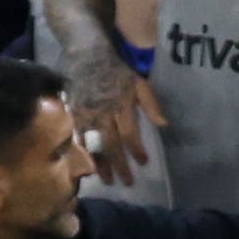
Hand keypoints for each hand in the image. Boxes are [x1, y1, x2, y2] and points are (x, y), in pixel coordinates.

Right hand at [69, 50, 165, 186]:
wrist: (88, 55)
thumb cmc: (117, 69)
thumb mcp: (140, 83)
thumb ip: (151, 104)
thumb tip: (164, 125)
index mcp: (122, 106)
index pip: (130, 134)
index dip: (136, 150)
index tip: (143, 163)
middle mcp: (104, 113)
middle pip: (112, 144)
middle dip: (120, 165)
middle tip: (127, 182)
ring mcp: (86, 115)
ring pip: (93, 144)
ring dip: (101, 164)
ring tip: (107, 179)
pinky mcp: (73, 113)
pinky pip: (77, 136)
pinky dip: (82, 151)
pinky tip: (86, 163)